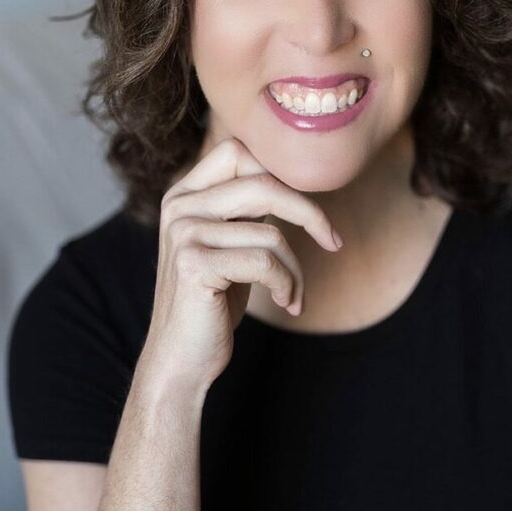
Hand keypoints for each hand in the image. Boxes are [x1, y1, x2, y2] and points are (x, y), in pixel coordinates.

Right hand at [141, 136, 341, 389]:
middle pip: (263, 184)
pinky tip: (286, 303)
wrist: (180, 358)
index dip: (283, 174)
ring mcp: (183, 234)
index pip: (240, 152)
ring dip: (295, 270)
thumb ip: (246, 209)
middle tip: (332, 241)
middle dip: (308, 213)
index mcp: (184, 194)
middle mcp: (179, 207)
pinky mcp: (194, 265)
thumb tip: (294, 180)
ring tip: (293, 295)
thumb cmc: (213, 301)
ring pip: (271, 234)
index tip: (311, 209)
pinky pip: (265, 263)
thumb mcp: (229, 243)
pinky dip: (286, 285)